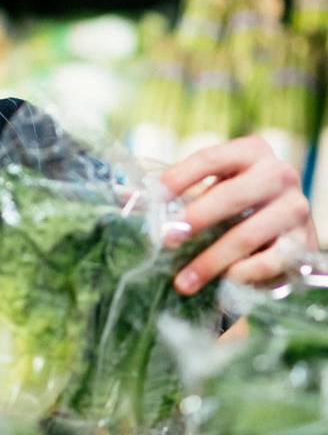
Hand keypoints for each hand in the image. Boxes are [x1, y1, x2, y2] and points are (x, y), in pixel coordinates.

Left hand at [162, 135, 315, 295]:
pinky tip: (224, 283)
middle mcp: (278, 174)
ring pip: (247, 235)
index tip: (156, 195)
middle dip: (195, 219)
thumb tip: (128, 199)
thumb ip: (177, 193)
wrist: (284, 222)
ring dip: (211, 261)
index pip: (210, 158)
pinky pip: (272, 261)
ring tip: (183, 281)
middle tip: (166, 240)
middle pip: (231, 196)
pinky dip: (245, 274)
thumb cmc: (235, 199)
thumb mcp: (212, 186)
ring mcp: (295, 207)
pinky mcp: (304, 241)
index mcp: (250, 151)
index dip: (181, 176)